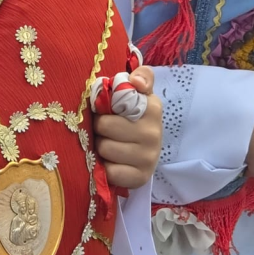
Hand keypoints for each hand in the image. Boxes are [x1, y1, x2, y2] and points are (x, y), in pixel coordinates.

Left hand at [93, 66, 161, 188]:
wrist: (144, 153)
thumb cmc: (132, 120)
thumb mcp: (138, 94)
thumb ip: (141, 77)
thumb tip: (136, 81)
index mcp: (152, 107)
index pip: (116, 100)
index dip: (105, 106)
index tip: (109, 109)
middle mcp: (154, 132)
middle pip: (104, 126)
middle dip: (99, 129)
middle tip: (106, 132)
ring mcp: (149, 157)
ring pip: (104, 149)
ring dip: (101, 148)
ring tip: (109, 146)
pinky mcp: (141, 178)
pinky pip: (111, 172)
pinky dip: (106, 169)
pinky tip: (112, 164)